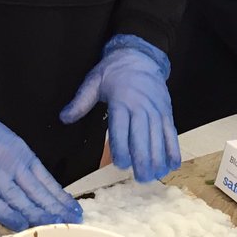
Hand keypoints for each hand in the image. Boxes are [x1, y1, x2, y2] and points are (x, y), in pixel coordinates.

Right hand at [0, 94, 82, 230]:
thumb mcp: (7, 141)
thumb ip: (18, 163)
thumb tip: (28, 188)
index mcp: (22, 154)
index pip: (46, 179)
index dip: (60, 196)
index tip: (73, 208)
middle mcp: (13, 164)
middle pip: (38, 191)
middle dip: (55, 209)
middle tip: (70, 222)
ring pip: (21, 199)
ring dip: (37, 215)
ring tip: (53, 227)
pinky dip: (9, 216)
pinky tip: (21, 225)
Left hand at [60, 35, 180, 182]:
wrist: (140, 56)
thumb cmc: (114, 71)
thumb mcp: (93, 81)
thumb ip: (80, 102)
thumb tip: (64, 118)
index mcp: (121, 101)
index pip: (122, 128)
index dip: (123, 148)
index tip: (121, 165)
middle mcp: (141, 107)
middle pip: (143, 137)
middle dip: (143, 160)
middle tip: (141, 179)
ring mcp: (156, 110)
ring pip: (159, 137)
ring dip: (159, 158)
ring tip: (155, 176)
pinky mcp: (166, 112)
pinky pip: (171, 133)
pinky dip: (173, 149)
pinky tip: (171, 165)